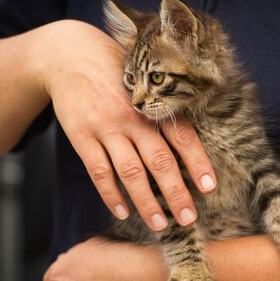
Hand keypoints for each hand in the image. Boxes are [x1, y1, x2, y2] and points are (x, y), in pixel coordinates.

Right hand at [27, 20, 215, 229]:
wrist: (69, 56)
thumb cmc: (115, 72)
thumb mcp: (143, 81)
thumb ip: (163, 108)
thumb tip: (188, 146)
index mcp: (153, 103)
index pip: (183, 137)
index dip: (198, 163)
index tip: (210, 187)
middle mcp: (133, 117)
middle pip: (160, 162)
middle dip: (176, 193)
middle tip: (188, 218)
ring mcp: (107, 128)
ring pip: (131, 173)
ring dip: (147, 202)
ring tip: (160, 225)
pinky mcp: (82, 136)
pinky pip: (99, 172)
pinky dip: (111, 195)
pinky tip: (122, 211)